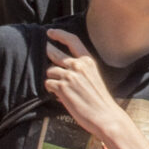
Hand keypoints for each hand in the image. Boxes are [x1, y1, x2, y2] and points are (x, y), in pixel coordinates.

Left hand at [43, 29, 130, 143]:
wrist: (105, 116)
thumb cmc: (100, 100)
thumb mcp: (94, 77)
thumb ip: (81, 70)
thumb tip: (63, 67)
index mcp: (88, 61)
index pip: (72, 40)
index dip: (59, 34)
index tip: (50, 32)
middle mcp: (78, 65)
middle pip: (54, 52)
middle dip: (47, 52)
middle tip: (43, 52)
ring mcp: (69, 75)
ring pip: (49, 70)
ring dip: (52, 78)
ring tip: (60, 88)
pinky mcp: (61, 87)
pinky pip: (48, 84)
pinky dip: (51, 90)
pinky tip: (59, 96)